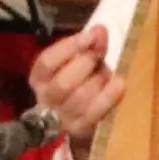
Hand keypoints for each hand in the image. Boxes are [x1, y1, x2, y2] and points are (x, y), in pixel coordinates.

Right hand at [31, 23, 124, 146]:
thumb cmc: (77, 79)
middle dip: (86, 65)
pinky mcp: (80, 129)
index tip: (90, 36)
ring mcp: (62, 117)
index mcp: (39, 77)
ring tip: (106, 73)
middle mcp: (46, 98)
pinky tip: (119, 83)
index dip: (69, 47)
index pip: (47, 62)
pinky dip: (110, 96)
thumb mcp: (78, 60)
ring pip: (81, 98)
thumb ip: (89, 45)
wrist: (76, 115)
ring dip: (99, 81)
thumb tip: (100, 30)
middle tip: (99, 56)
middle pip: (64, 83)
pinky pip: (96, 113)